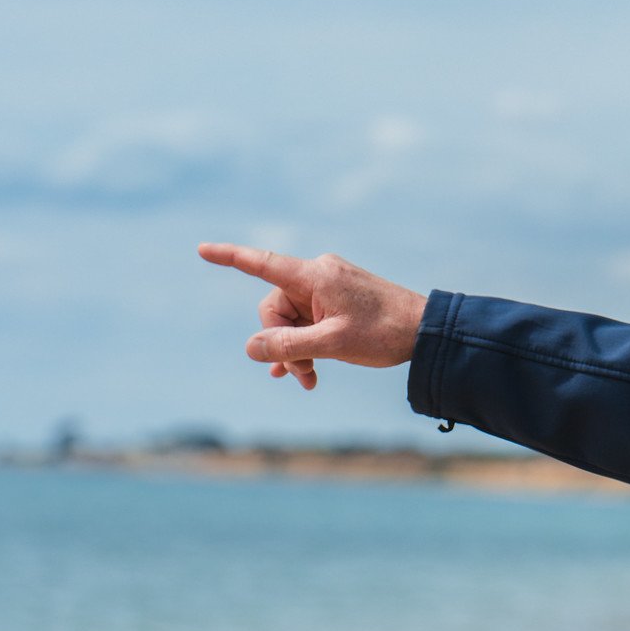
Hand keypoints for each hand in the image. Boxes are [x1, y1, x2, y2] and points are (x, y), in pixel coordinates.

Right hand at [197, 243, 427, 389]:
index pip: (262, 264)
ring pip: (292, 322)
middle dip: (281, 343)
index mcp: (315, 276)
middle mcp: (318, 277)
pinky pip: (309, 323)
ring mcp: (329, 291)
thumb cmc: (385, 333)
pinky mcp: (339, 305)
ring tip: (308, 381)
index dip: (230, 257)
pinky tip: (303, 373)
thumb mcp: (334, 344)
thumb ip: (290, 346)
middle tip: (301, 373)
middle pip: (275, 309)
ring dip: (295, 351)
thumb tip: (251, 347)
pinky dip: (306, 346)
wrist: (427, 333)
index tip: (202, 249)